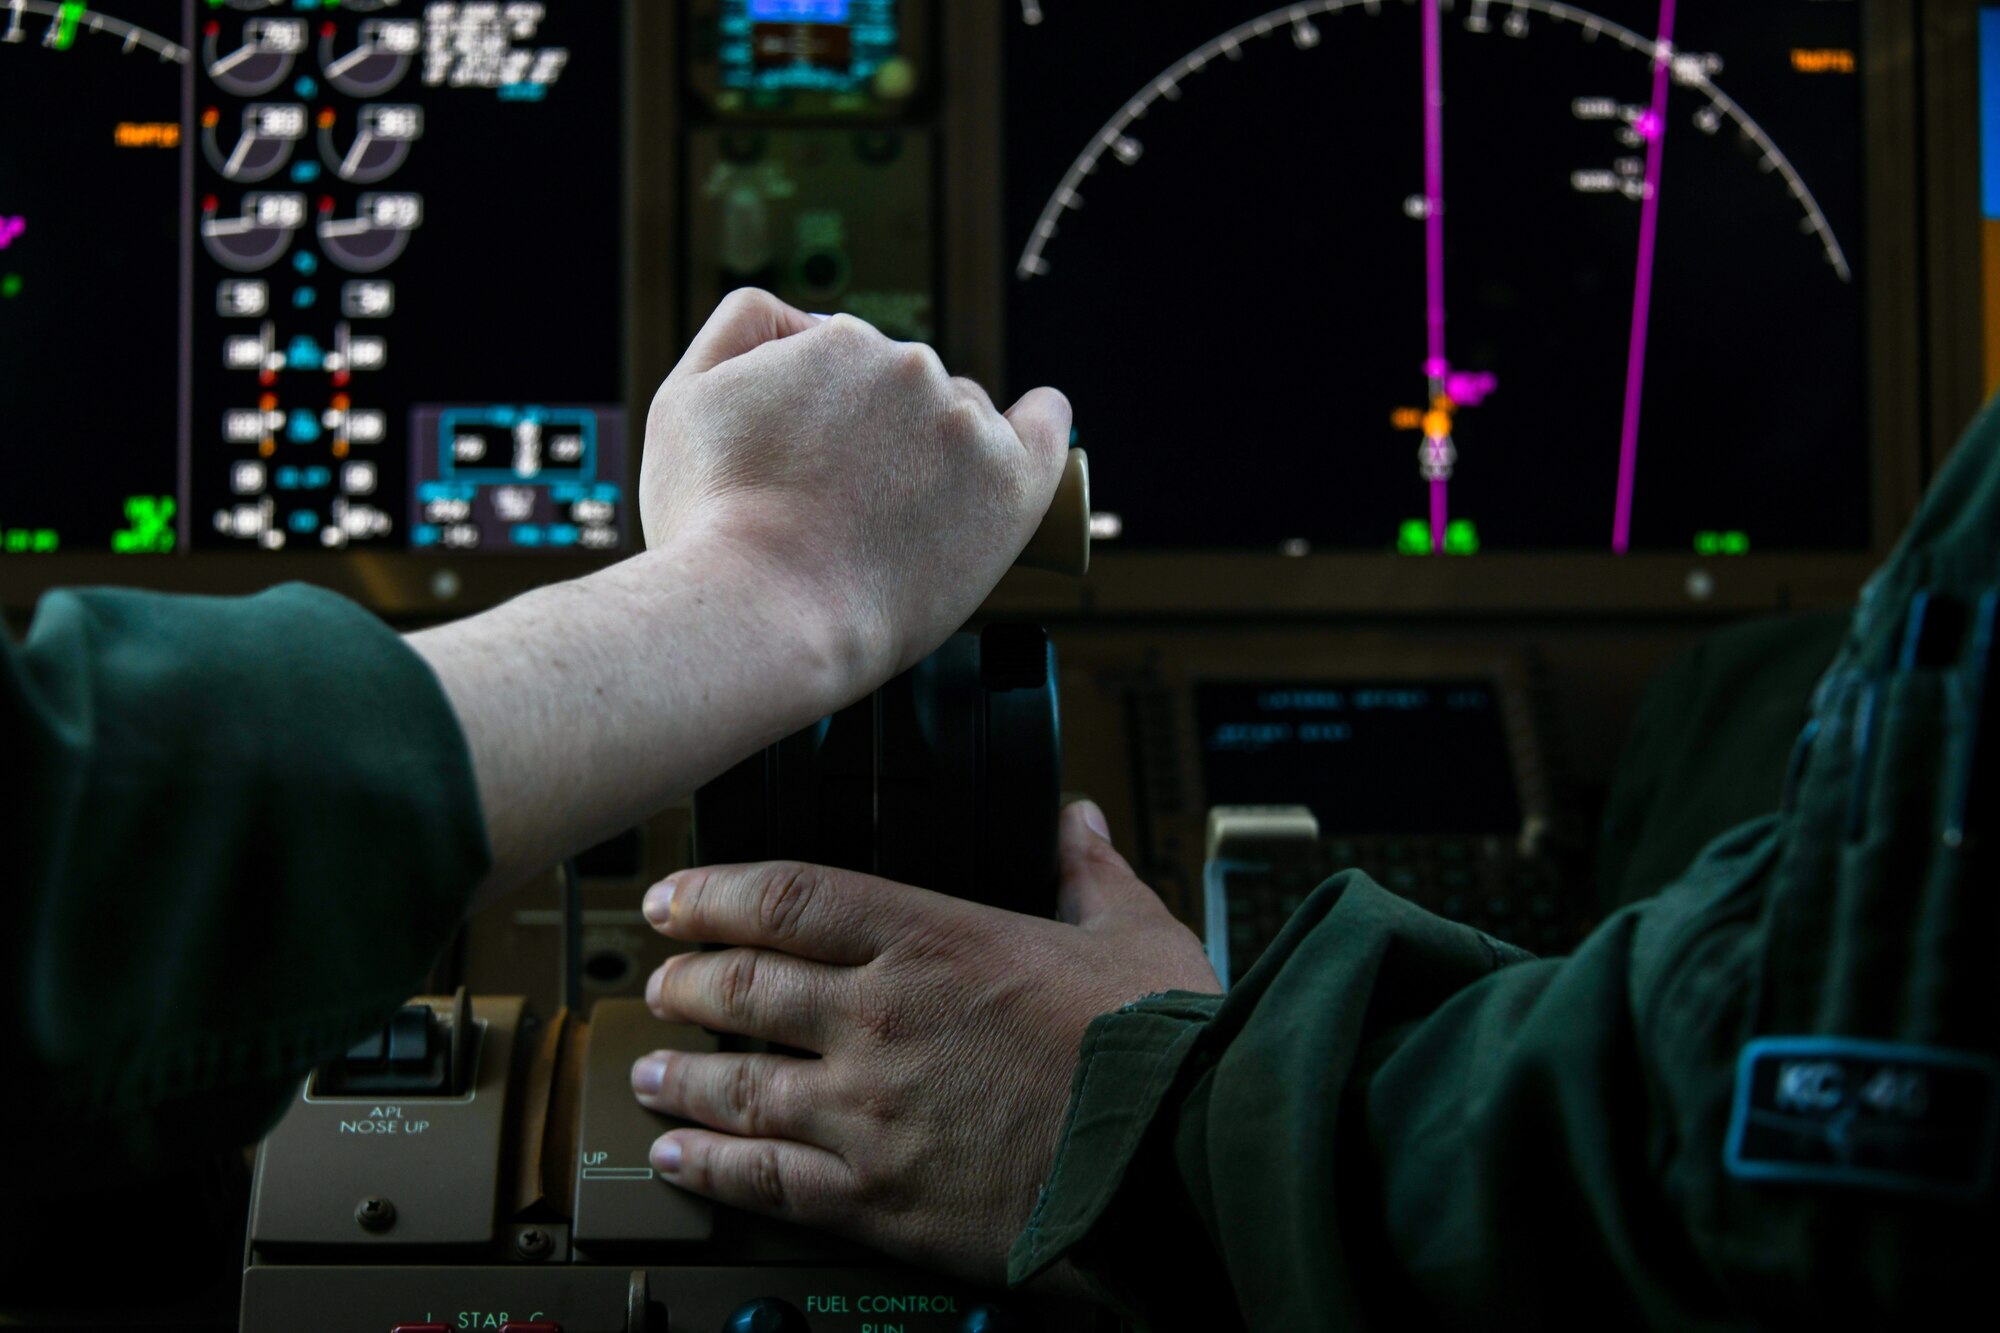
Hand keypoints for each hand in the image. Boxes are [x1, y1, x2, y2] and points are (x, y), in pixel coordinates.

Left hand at [628, 801, 1219, 1283]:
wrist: (1180, 1161)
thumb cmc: (1162, 1048)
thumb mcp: (1135, 931)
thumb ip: (1087, 872)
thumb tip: (1074, 822)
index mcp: (935, 939)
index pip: (788, 898)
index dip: (714, 893)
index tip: (675, 898)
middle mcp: (881, 1018)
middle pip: (743, 988)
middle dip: (686, 982)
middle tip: (660, 983)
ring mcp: (869, 1111)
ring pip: (737, 1085)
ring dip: (680, 1076)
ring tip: (649, 1072)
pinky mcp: (878, 1198)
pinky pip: (767, 1179)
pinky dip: (712, 1167)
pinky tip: (680, 1159)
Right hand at [641, 289, 1071, 684]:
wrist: (764, 614)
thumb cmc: (713, 528)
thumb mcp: (684, 400)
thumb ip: (741, 332)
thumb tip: (804, 317)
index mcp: (839, 340)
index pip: (852, 362)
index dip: (831, 416)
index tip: (816, 468)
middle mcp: (910, 366)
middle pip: (911, 389)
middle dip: (885, 434)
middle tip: (849, 510)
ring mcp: (965, 424)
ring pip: (965, 419)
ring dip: (941, 454)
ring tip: (900, 526)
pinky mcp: (1011, 484)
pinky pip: (1046, 428)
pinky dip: (1038, 427)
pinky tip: (1026, 441)